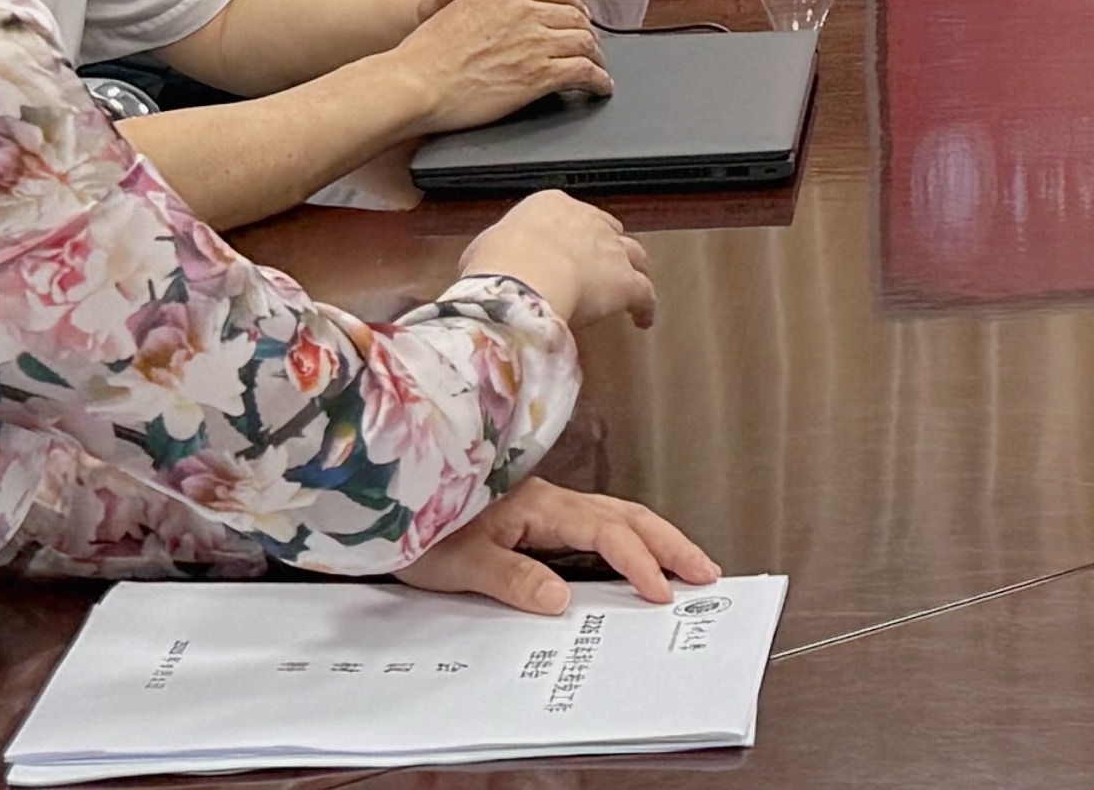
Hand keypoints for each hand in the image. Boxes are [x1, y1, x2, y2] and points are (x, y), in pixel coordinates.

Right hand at [396, 0, 610, 134]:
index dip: (572, 3)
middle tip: (591, 45)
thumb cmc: (422, 54)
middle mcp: (524, 10)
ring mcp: (536, 41)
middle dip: (586, 31)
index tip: (578, 13)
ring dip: (597, 57)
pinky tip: (601, 86)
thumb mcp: (447, 7)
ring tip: (600, 68)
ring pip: (584, 43)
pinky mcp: (541, 74)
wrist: (414, 83)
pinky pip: (584, 73)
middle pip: (573, 16)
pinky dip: (599, 80)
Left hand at [397, 478, 721, 614]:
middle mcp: (548, 500)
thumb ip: (512, 578)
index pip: (603, 532)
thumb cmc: (417, 526)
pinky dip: (628, 536)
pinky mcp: (536, 515)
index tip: (661, 591)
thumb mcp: (458, 562)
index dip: (637, 561)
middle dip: (669, 542)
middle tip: (707, 570)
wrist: (386, 495)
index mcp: (537, 506)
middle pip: (625, 515)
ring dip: (655, 537)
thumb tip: (561, 598)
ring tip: (687, 562)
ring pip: (615, 514)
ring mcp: (544, 505)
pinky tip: (635, 554)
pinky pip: (596, 522)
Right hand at [458, 187, 656, 334]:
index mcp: (551, 206)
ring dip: (633, 269)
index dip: (571, 233)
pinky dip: (645, 306)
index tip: (566, 247)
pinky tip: (643, 319)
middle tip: (603, 264)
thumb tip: (486, 269)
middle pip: (607, 230)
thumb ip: (494, 253)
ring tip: (633, 284)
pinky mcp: (625, 281)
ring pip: (633, 254)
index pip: (568, 216)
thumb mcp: (481, 250)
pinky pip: (644, 293)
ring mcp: (611, 249)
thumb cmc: (497, 262)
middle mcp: (587, 220)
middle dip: (606, 246)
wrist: (524, 275)